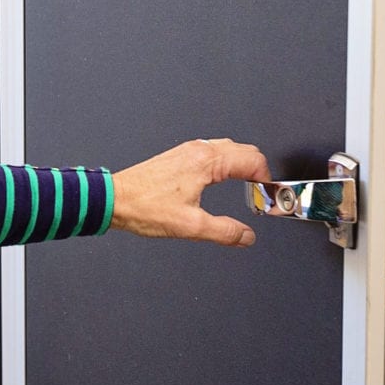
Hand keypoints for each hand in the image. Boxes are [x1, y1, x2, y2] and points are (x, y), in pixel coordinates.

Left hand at [110, 137, 270, 247]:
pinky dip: (227, 162)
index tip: (269, 195)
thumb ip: (224, 231)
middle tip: (262, 192)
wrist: (114, 199)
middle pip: (244, 150)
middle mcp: (198, 150)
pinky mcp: (179, 156)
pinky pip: (213, 151)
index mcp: (206, 162)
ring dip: (243, 164)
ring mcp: (188, 151)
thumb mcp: (190, 226)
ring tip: (247, 185)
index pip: (252, 160)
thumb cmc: (144, 207)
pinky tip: (223, 178)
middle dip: (258, 169)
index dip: (267, 179)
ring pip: (228, 148)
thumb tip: (246, 236)